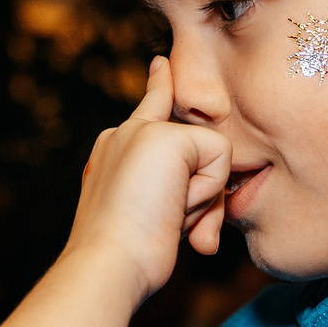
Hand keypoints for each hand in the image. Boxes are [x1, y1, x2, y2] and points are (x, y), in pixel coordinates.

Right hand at [66, 56, 232, 298]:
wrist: (107, 263)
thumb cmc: (127, 258)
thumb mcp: (150, 222)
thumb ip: (177, 205)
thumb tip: (208, 235)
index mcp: (114, 150)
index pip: (149, 109)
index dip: (160, 85)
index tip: (162, 63)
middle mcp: (125, 135)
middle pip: (198, 151)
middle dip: (200, 196)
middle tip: (167, 224)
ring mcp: (143, 132)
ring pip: (212, 157)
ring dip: (201, 200)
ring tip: (164, 218)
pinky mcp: (167, 137)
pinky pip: (220, 159)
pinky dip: (207, 193)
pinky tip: (172, 207)